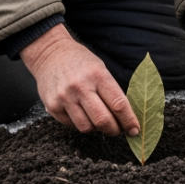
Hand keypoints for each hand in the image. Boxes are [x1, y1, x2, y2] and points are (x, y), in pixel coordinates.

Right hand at [19, 24, 140, 136]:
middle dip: (115, 130)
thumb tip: (125, 116)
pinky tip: (83, 115)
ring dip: (97, 129)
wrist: (49, 53)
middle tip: (118, 130)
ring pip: (87, 128)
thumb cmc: (80, 61)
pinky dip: (81, 124)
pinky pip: (72, 126)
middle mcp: (80, 87)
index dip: (129, 120)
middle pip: (103, 121)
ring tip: (99, 120)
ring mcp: (64, 98)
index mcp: (97, 75)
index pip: (118, 104)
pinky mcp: (52, 107)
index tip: (135, 130)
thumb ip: (112, 91)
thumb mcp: (100, 68)